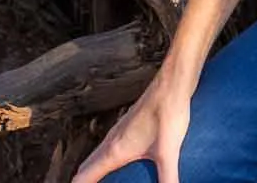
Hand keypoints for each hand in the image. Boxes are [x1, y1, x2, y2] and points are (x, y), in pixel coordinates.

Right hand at [72, 70, 192, 182]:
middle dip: (84, 182)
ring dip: (94, 171)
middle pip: (87, 167)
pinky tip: (123, 163)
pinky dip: (105, 160)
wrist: (172, 84)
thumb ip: (169, 178)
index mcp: (114, 150)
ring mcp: (119, 131)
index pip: (84, 175)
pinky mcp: (130, 125)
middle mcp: (111, 140)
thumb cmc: (168, 114)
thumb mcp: (169, 152)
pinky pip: (109, 147)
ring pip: (98, 155)